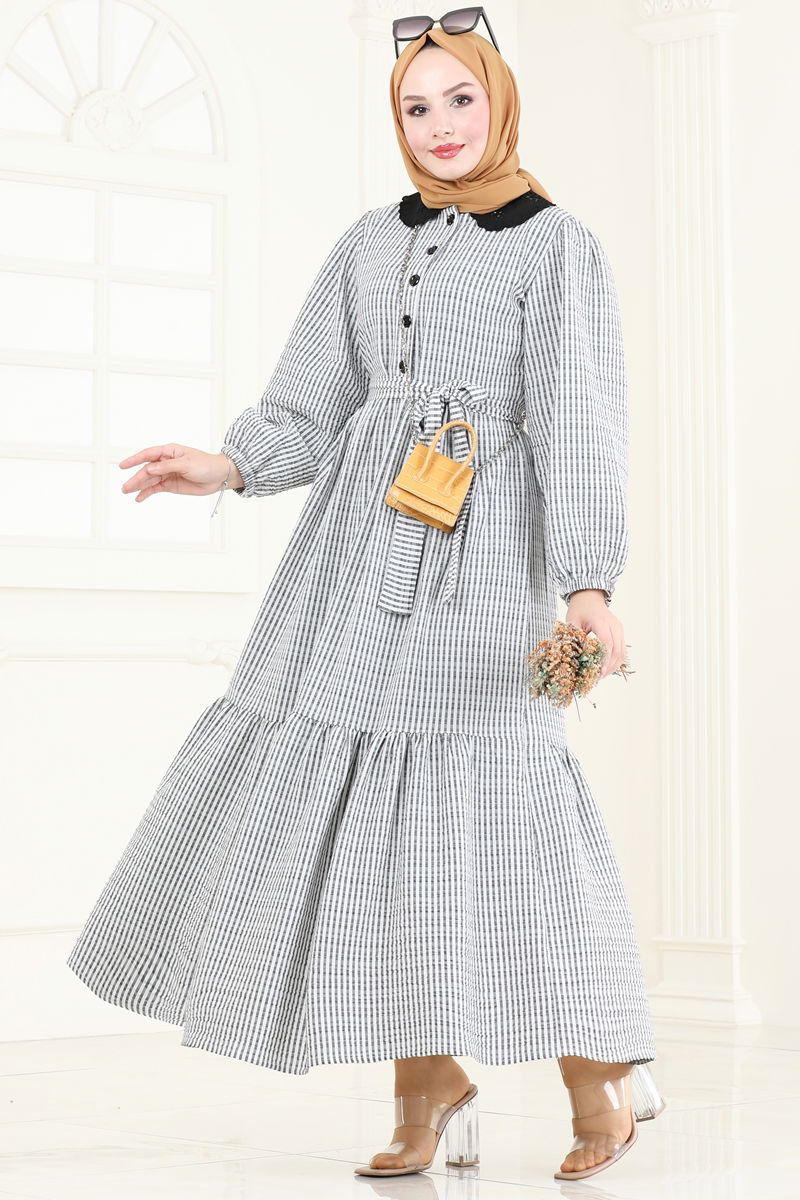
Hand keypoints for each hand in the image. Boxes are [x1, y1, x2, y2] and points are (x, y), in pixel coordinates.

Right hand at [119, 446, 240, 501]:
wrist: (219, 477)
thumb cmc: (206, 464)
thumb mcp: (187, 464)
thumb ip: (167, 467)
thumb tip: (149, 468)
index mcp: (169, 452)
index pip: (148, 454)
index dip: (134, 459)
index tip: (123, 465)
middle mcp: (166, 462)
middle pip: (147, 470)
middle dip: (135, 478)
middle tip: (125, 487)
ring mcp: (168, 474)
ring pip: (149, 480)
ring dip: (138, 486)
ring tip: (127, 492)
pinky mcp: (171, 485)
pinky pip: (156, 488)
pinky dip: (147, 493)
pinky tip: (139, 498)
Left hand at [565, 589, 624, 678]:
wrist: (589, 597)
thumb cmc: (579, 609)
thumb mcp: (572, 621)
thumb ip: (573, 637)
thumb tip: (572, 657)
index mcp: (601, 622)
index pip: (607, 644)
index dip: (604, 660)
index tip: (599, 673)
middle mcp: (614, 625)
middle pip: (617, 651)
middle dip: (609, 667)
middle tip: (597, 678)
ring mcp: (619, 629)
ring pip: (622, 653)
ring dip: (613, 666)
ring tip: (601, 675)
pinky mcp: (620, 632)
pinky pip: (621, 650)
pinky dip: (615, 660)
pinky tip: (606, 667)